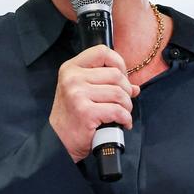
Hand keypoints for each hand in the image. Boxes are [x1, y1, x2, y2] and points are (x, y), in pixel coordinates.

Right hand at [49, 45, 140, 161]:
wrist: (59, 141)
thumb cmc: (73, 116)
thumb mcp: (82, 92)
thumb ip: (105, 83)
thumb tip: (134, 87)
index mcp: (71, 68)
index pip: (102, 52)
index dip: (118, 63)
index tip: (122, 78)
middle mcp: (72, 78)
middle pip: (116, 74)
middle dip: (126, 90)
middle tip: (124, 102)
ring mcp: (78, 94)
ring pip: (119, 93)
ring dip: (127, 106)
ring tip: (123, 114)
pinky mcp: (86, 112)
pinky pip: (117, 111)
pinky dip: (125, 118)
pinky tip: (122, 123)